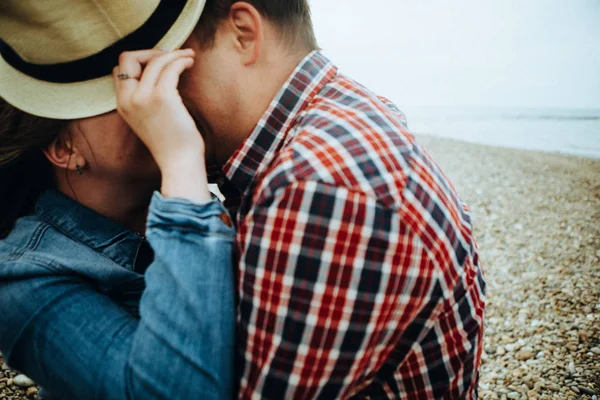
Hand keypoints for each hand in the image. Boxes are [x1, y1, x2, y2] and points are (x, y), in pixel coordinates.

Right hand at [114, 49, 210, 201]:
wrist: (179, 162)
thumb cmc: (171, 143)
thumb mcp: (148, 119)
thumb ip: (144, 100)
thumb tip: (159, 74)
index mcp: (122, 105)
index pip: (119, 70)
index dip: (139, 61)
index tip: (160, 64)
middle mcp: (128, 99)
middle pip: (128, 57)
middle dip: (151, 52)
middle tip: (173, 57)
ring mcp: (143, 97)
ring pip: (154, 60)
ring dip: (174, 54)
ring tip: (189, 57)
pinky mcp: (162, 96)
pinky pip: (170, 67)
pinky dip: (181, 60)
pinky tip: (190, 63)